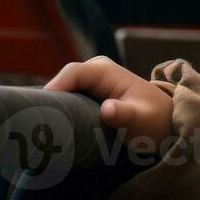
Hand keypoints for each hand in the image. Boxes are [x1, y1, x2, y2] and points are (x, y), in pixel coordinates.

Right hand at [45, 56, 173, 144]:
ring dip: (53, 108)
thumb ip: (124, 114)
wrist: (165, 123)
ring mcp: (89, 83)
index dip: (53, 88)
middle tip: (35, 124)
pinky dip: (59, 111)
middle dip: (48, 100)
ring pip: (61, 92)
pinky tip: (51, 128)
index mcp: (105, 71)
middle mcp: (94, 71)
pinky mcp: (86, 95)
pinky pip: (66, 100)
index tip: (40, 109)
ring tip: (39, 128)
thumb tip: (107, 110)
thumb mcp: (141, 120)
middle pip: (61, 82)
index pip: (71, 73)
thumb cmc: (154, 121)